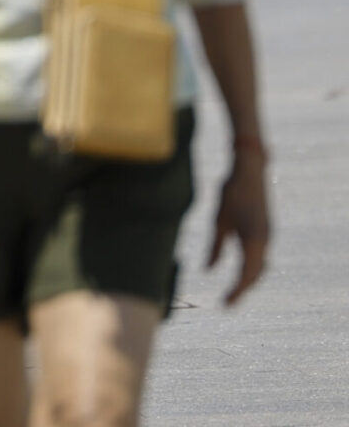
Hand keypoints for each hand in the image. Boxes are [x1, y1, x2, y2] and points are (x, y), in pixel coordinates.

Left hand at [208, 152, 270, 305]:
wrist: (249, 171)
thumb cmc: (231, 192)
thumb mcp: (218, 219)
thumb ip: (214, 246)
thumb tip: (207, 270)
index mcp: (253, 240)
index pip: (246, 274)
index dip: (236, 292)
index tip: (225, 305)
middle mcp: (265, 241)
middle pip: (256, 274)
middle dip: (242, 290)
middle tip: (227, 304)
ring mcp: (268, 236)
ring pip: (260, 266)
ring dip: (248, 280)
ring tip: (233, 292)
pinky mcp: (266, 231)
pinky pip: (261, 256)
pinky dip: (252, 268)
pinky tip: (241, 272)